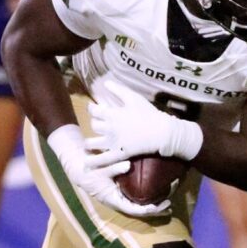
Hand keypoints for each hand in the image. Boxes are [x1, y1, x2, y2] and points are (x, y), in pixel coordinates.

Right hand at [47, 125, 170, 216]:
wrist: (80, 168)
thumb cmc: (90, 170)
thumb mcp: (101, 169)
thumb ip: (114, 168)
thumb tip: (128, 165)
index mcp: (113, 200)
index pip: (134, 209)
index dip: (147, 209)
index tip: (159, 206)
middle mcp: (118, 202)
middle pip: (139, 211)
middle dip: (154, 210)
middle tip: (169, 205)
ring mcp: (120, 198)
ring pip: (139, 206)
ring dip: (153, 206)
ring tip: (167, 203)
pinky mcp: (122, 193)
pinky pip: (136, 199)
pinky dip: (147, 199)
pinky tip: (157, 195)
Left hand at [84, 80, 202, 168]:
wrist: (161, 132)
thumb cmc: (149, 113)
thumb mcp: (134, 98)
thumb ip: (118, 90)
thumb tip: (105, 83)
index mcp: (112, 114)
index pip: (94, 110)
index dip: (92, 108)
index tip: (93, 107)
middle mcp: (109, 128)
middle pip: (93, 125)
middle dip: (94, 123)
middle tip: (98, 123)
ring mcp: (113, 142)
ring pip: (92, 143)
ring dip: (89, 142)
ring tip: (89, 143)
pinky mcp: (119, 153)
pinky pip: (103, 159)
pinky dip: (93, 162)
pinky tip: (85, 164)